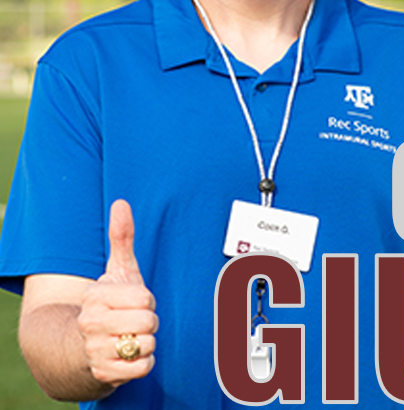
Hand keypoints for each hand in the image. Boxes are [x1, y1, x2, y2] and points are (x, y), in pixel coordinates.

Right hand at [77, 199, 158, 386]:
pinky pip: (143, 367)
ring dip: (146, 342)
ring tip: (131, 337)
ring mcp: (96, 351)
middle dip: (149, 322)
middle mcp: (92, 324)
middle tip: (134, 321)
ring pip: (147, 345)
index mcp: (98, 297)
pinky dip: (144, 362)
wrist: (80, 347)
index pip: (145, 298)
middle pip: (149, 322)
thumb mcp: (117, 270)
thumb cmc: (110, 303)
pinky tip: (130, 355)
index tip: (134, 302)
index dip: (147, 301)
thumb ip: (122, 238)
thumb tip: (121, 202)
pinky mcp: (104, 375)